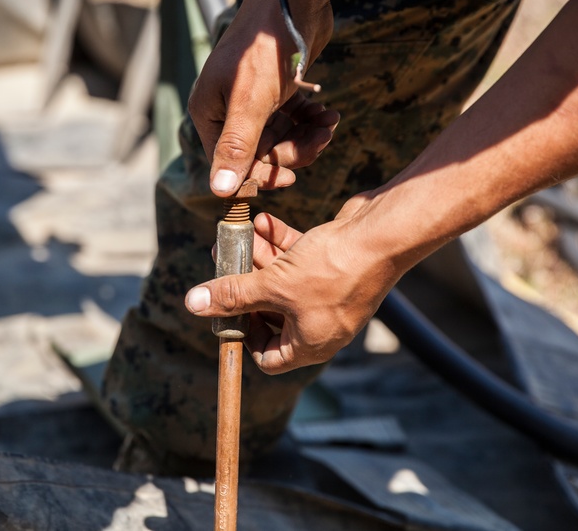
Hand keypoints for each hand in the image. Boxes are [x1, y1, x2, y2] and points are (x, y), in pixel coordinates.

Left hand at [185, 195, 403, 373]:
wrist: (383, 235)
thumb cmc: (333, 270)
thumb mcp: (273, 285)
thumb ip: (233, 295)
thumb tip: (194, 305)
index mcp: (310, 344)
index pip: (268, 357)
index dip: (242, 335)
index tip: (226, 308)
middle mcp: (321, 324)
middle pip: (271, 313)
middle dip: (245, 286)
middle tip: (222, 262)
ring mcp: (329, 295)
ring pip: (283, 282)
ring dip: (259, 259)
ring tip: (236, 236)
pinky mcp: (335, 267)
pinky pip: (300, 261)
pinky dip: (282, 244)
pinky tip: (264, 221)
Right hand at [188, 0, 338, 196]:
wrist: (291, 0)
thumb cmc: (265, 49)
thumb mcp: (251, 103)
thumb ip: (236, 148)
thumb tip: (219, 192)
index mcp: (209, 114)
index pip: (232, 165)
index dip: (262, 175)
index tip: (292, 177)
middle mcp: (225, 110)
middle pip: (260, 153)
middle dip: (293, 150)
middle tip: (322, 138)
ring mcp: (251, 100)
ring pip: (280, 138)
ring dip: (307, 135)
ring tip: (329, 123)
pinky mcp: (274, 89)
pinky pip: (292, 119)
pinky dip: (310, 119)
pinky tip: (328, 111)